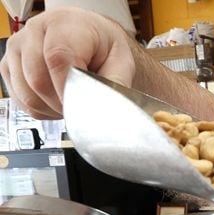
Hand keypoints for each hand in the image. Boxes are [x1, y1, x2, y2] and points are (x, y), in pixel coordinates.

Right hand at [0, 6, 135, 119]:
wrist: (92, 39)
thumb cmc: (103, 47)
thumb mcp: (121, 62)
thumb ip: (114, 83)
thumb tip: (105, 108)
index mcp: (65, 24)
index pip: (58, 57)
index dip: (69, 88)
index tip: (81, 105)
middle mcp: (35, 31)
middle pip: (38, 80)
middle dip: (62, 103)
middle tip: (81, 106)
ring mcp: (17, 48)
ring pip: (26, 94)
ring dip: (51, 109)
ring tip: (71, 102)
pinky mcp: (8, 65)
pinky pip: (19, 100)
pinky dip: (40, 109)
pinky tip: (56, 102)